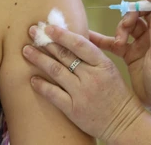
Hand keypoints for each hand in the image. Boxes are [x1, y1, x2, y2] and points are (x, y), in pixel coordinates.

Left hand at [22, 25, 144, 142]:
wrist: (124, 122)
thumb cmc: (117, 93)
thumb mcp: (110, 69)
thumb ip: (92, 57)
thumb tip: (71, 41)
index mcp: (103, 64)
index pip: (80, 44)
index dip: (62, 34)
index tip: (48, 28)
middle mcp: (91, 76)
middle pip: (64, 55)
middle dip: (46, 42)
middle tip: (32, 33)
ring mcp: (82, 93)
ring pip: (56, 71)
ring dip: (39, 59)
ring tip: (26, 51)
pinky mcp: (74, 109)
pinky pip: (53, 94)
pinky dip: (41, 85)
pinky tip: (32, 79)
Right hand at [89, 0, 150, 113]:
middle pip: (144, 13)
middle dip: (133, 15)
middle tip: (126, 27)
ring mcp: (143, 43)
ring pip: (130, 26)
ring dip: (121, 29)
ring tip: (118, 42)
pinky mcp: (131, 53)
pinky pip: (117, 42)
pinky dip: (106, 40)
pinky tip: (92, 38)